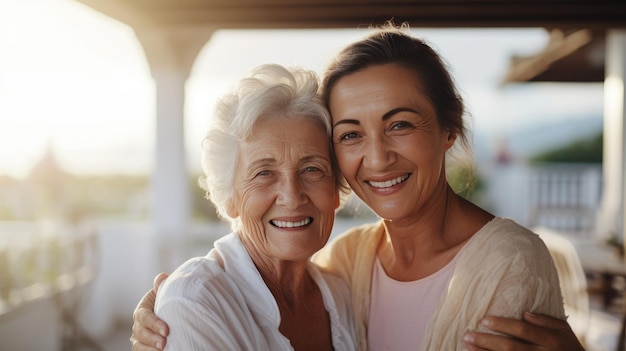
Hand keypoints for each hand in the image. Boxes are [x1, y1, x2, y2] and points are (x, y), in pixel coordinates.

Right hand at [130, 273, 169, 350]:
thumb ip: (162, 285)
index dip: (153, 323)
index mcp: (143, 309)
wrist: (171, 311)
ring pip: (138, 345)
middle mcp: (138, 324)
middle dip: (151, 339)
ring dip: (149, 349)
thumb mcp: (165, 291)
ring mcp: (139, 337)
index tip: (166, 330)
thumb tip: (162, 277)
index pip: (144, 316)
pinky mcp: (143, 347)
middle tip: (164, 343)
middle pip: (140, 333)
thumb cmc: (169, 300)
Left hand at [462, 312, 584, 350]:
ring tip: (466, 346)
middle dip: (487, 341)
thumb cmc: (568, 347)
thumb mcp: (564, 330)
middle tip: (467, 334)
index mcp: (552, 340)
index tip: (483, 320)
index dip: (502, 325)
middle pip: (510, 348)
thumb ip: (546, 321)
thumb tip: (524, 313)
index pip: (523, 330)